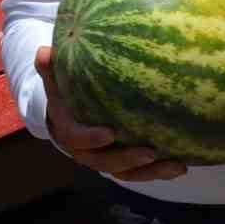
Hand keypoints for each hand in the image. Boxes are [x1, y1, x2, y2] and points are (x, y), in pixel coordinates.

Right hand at [34, 46, 186, 180]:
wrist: (68, 117)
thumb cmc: (65, 95)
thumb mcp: (55, 80)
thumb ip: (50, 68)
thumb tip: (43, 50)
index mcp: (69, 132)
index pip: (76, 139)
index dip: (91, 138)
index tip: (110, 133)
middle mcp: (86, 153)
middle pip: (105, 162)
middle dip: (128, 159)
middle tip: (152, 151)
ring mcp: (106, 160)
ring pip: (126, 172)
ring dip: (151, 172)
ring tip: (177, 166)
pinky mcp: (122, 164)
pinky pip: (139, 173)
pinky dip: (158, 172)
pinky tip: (181, 166)